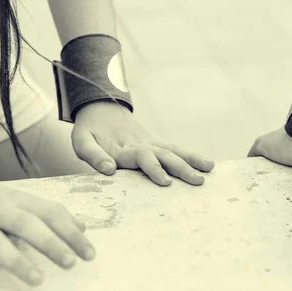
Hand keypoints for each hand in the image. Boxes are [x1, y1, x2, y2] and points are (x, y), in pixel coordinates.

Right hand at [0, 177, 94, 290]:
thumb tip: (83, 227)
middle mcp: (0, 211)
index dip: (72, 233)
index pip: (51, 214)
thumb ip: (51, 212)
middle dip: (50, 243)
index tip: (90, 254)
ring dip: (17, 261)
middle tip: (71, 263)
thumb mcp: (21, 200)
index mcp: (20, 201)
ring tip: (38, 280)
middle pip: (27, 225)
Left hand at [72, 102, 214, 185]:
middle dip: (182, 168)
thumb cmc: (89, 131)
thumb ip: (94, 156)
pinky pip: (176, 149)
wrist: (100, 108)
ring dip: (192, 160)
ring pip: (174, 151)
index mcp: (124, 148)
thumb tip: (109, 170)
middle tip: (198, 180)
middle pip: (165, 155)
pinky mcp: (156, 144)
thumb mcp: (82, 141)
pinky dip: (191, 156)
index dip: (153, 169)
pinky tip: (207, 164)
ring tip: (210, 169)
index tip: (166, 182)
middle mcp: (142, 145)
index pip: (142, 158)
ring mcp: (151, 143)